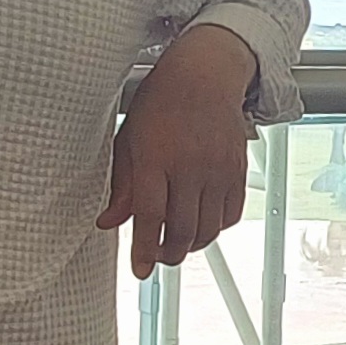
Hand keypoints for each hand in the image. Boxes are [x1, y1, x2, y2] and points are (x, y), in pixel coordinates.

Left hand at [100, 25, 260, 278]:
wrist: (205, 74)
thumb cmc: (161, 102)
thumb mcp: (129, 139)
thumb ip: (121, 185)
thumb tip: (108, 222)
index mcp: (157, 157)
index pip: (149, 215)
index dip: (142, 249)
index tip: (138, 269)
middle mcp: (190, 166)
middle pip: (182, 230)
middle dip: (167, 254)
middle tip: (155, 257)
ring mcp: (218, 169)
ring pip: (208, 228)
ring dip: (191, 245)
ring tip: (176, 242)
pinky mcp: (237, 170)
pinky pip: (232, 214)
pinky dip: (216, 228)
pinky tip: (201, 223)